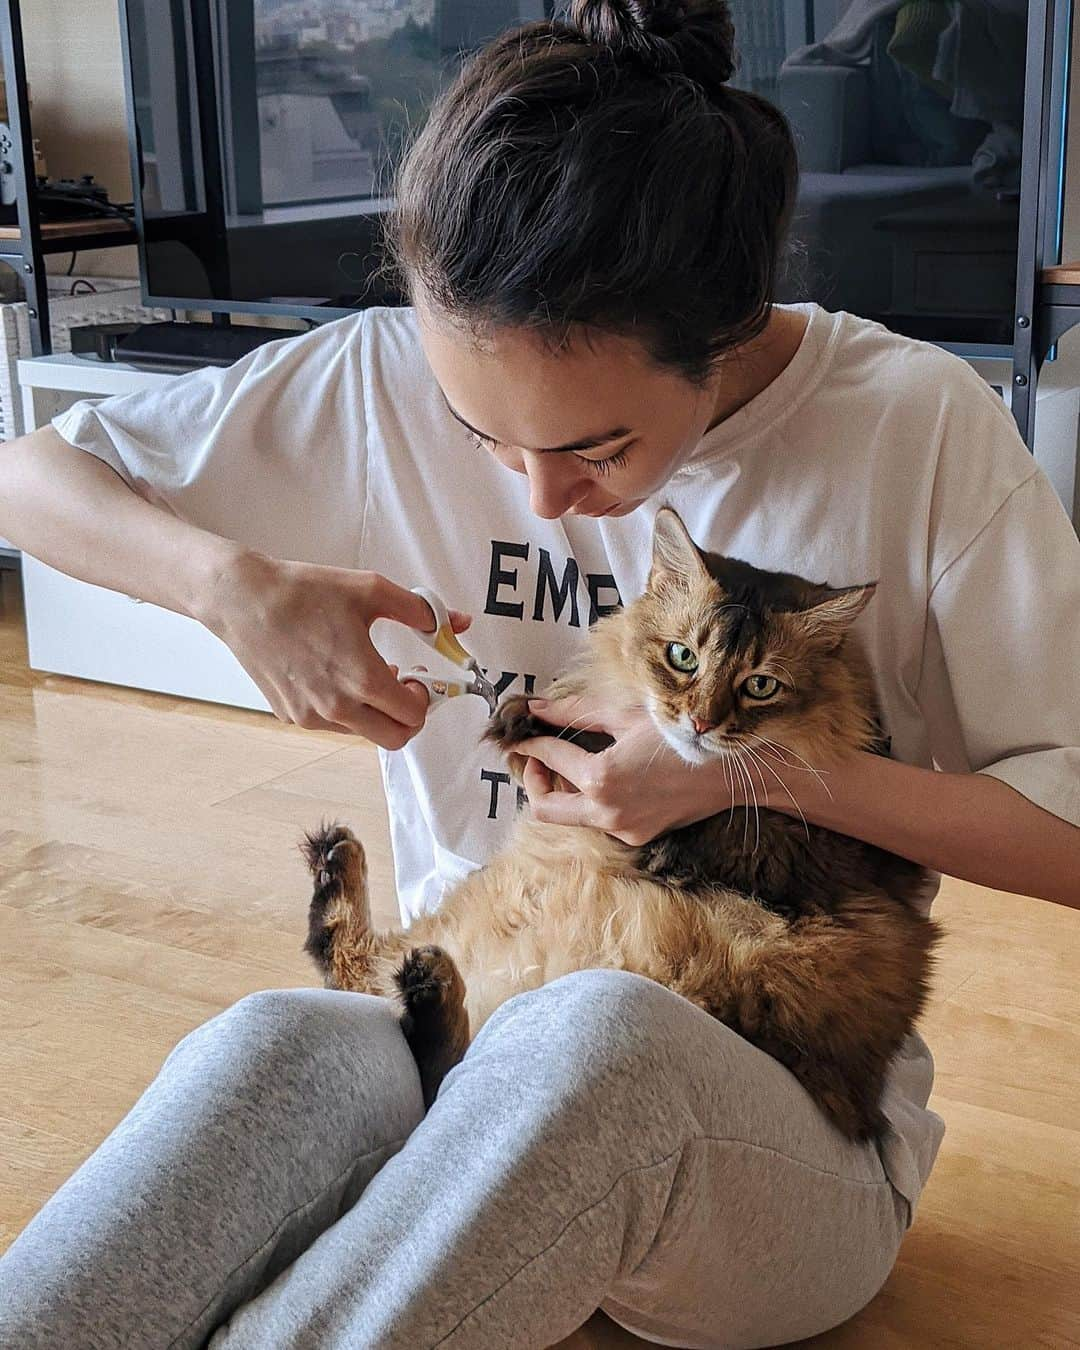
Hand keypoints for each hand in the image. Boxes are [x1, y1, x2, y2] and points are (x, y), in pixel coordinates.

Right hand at [204, 551, 469, 746]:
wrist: (243, 600)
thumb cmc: (306, 592)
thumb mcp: (372, 591)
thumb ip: (422, 612)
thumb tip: (460, 623)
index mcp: (362, 679)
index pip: (414, 716)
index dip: (424, 697)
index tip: (417, 676)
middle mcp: (337, 707)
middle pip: (394, 739)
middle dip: (407, 717)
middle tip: (401, 686)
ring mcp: (311, 716)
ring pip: (362, 733)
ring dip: (374, 712)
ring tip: (362, 673)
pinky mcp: (290, 715)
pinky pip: (332, 725)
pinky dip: (344, 709)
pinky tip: (332, 674)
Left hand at [518, 696, 744, 844]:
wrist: (729, 772)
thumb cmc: (681, 735)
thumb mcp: (627, 716)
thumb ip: (577, 712)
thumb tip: (538, 707)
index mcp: (601, 777)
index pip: (549, 758)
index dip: (531, 741)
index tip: (523, 733)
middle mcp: (606, 811)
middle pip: (543, 808)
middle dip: (533, 780)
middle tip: (537, 758)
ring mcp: (621, 829)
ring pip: (570, 817)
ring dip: (562, 792)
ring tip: (571, 765)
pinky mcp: (636, 837)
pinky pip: (599, 821)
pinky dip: (591, 801)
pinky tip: (604, 779)